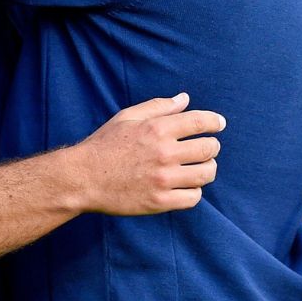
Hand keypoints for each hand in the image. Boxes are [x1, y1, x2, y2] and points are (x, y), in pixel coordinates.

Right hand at [68, 93, 224, 215]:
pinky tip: (186, 187)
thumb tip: (184, 99)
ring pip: (205, 174)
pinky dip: (194, 191)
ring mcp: (163, 179)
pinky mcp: (160, 201)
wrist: (82, 178)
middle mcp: (164, 153)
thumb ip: (158, 107)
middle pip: (208, 148)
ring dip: (207, 169)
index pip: (199, 122)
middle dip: (212, 147)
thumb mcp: (127, 117)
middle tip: (206, 149)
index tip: (219, 124)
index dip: (214, 121)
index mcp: (156, 129)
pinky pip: (193, 197)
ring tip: (200, 168)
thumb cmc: (104, 145)